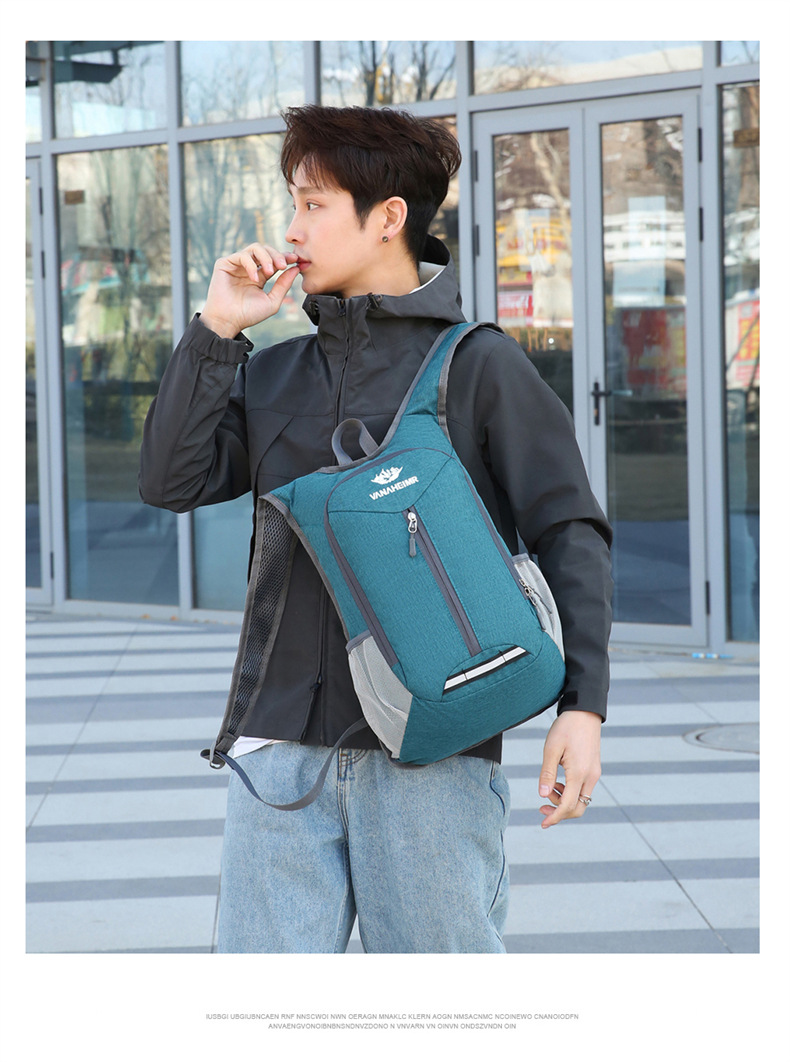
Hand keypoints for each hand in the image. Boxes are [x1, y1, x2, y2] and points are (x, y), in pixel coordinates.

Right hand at [201, 242, 299, 337]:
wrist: (228, 321)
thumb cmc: (248, 314)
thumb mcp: (272, 301)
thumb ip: (284, 285)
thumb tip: (296, 268)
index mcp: (260, 276)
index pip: (274, 260)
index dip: (285, 257)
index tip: (295, 259)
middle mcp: (249, 268)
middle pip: (266, 250)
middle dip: (277, 255)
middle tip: (283, 265)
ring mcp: (237, 265)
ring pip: (255, 248)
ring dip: (266, 257)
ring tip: (270, 272)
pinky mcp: (225, 263)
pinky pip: (242, 255)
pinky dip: (251, 264)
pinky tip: (254, 278)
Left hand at [538, 710, 601, 827]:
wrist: (584, 712)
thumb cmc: (565, 728)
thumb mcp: (551, 749)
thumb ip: (547, 774)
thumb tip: (542, 795)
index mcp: (579, 773)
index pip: (568, 806)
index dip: (555, 817)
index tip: (543, 824)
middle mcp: (590, 776)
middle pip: (578, 808)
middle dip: (559, 813)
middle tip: (541, 808)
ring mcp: (594, 773)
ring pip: (582, 800)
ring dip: (564, 801)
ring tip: (548, 789)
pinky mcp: (594, 769)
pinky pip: (584, 789)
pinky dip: (570, 793)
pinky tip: (558, 784)